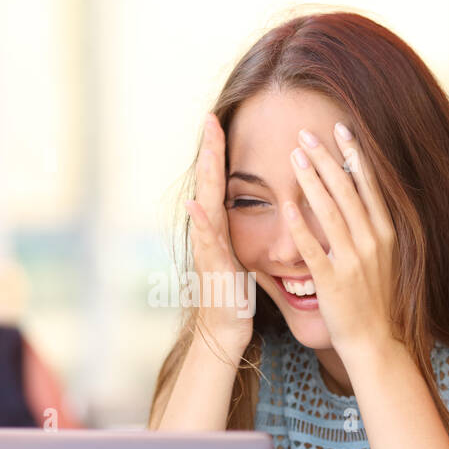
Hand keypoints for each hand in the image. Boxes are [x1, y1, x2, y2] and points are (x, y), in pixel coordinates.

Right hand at [184, 114, 254, 352]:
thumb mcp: (241, 253)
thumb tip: (252, 206)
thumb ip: (240, 229)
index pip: (221, 180)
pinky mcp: (212, 268)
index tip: (222, 120)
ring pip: (205, 205)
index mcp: (221, 226)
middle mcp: (210, 232)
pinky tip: (196, 205)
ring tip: (206, 148)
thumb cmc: (234, 293)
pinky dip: (200, 222)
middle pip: (209, 184)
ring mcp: (208, 248)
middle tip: (211, 118)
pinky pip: (205, 242)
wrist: (224, 330)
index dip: (220, 151)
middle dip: (210, 151)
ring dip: (205, 176)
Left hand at [283, 122, 396, 355]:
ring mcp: (353, 261)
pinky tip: (288, 205)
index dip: (354, 154)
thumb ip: (371, 228)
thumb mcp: (383, 257)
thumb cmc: (377, 300)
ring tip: (294, 156)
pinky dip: (301, 225)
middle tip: (306, 134)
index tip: (340, 128)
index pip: (368, 184)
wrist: (376, 341)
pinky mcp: (333, 281)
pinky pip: (314, 248)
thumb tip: (361, 199)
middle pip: (347, 190)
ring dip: (311, 180)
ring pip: (330, 211)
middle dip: (326, 158)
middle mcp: (372, 241)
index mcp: (385, 232)